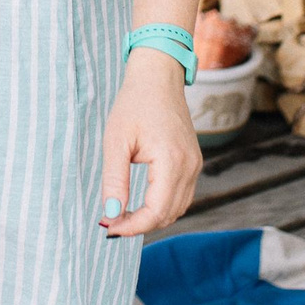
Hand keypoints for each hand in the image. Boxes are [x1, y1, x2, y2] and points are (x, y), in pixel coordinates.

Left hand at [101, 47, 200, 236]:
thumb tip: (111, 214)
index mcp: (171, 161)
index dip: (132, 226)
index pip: (156, 211)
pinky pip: (182, 196)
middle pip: (168, 215)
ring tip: (122, 214)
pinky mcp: (194, 162)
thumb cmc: (134, 103)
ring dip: (152, 218)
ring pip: (177, 209)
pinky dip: (162, 206)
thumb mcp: (116, 141)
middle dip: (139, 225)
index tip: (108, 227)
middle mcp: (190, 166)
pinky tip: (140, 203)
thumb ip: (114, 180)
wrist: (158, 78)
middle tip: (110, 222)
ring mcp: (195, 165)